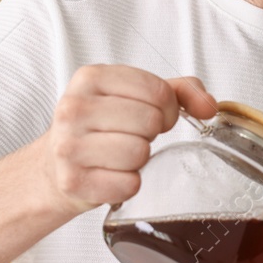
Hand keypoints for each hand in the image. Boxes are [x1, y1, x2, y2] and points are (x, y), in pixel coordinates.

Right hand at [42, 64, 216, 214]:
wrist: (53, 167)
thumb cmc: (99, 128)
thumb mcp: (134, 97)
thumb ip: (178, 91)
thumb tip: (209, 106)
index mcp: (90, 78)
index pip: (157, 91)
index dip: (169, 108)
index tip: (156, 116)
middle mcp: (74, 108)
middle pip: (150, 121)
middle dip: (152, 133)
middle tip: (134, 136)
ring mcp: (69, 146)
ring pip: (139, 153)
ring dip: (140, 160)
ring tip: (121, 155)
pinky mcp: (73, 181)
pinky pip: (129, 184)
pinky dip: (129, 185)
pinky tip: (112, 176)